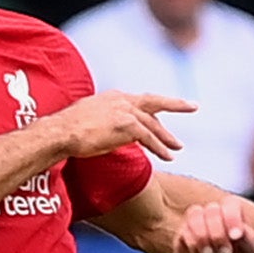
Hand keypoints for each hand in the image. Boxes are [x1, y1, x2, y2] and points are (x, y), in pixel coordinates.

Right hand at [45, 91, 191, 163]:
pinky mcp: (127, 126)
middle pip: (153, 102)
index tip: (159, 113)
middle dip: (175, 104)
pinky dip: (159, 147)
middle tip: (192, 106)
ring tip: (178, 147)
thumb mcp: (85, 119)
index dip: (151, 108)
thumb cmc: (66, 130)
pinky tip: (167, 156)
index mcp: (112, 96)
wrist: (61, 132)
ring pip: (153, 124)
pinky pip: (149, 138)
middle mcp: (121, 100)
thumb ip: (99, 121)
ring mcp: (125, 111)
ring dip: (167, 137)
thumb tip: (98, 131)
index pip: (138, 101)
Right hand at [171, 196, 253, 252]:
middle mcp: (215, 214)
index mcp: (235, 214)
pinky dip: (193, 245)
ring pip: (194, 213)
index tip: (235, 237)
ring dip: (202, 235)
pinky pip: (183, 231)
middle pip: (212, 209)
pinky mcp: (182, 234)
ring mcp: (196, 222)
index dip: (232, 218)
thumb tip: (241, 230)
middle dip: (218, 233)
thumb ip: (252, 241)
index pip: (230, 204)